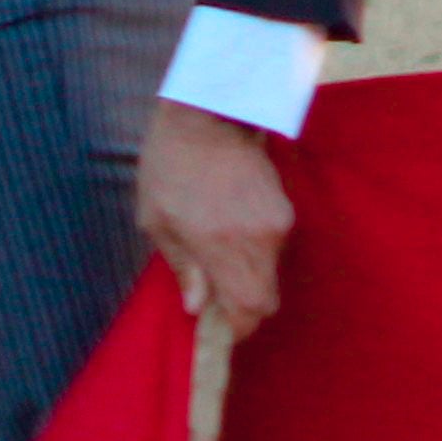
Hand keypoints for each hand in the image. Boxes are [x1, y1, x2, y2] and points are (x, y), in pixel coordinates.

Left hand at [138, 100, 292, 337]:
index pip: (250, 308)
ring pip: (271, 272)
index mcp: (222, 245)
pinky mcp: (284, 206)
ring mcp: (277, 221)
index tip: (221, 327)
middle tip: (217, 296)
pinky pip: (275, 246)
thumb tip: (196, 307)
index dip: (239, 327)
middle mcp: (258, 238)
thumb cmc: (170, 166)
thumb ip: (182, 266)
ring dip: (249, 276)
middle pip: (267, 298)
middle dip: (245, 306)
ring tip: (219, 252)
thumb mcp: (156, 220)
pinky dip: (257, 251)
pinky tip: (232, 229)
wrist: (206, 113)